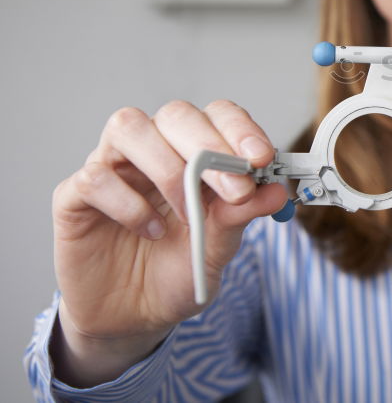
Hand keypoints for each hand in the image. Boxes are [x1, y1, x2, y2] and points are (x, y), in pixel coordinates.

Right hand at [51, 100, 287, 383]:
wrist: (134, 318)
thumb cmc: (179, 272)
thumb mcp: (219, 247)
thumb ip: (241, 215)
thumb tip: (276, 191)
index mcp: (194, 152)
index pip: (216, 115)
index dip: (239, 129)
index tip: (261, 157)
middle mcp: (153, 150)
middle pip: (175, 114)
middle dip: (209, 145)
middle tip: (235, 188)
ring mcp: (112, 168)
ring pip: (129, 127)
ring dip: (167, 167)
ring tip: (188, 212)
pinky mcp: (75, 197)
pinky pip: (94, 177)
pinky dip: (127, 203)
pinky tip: (150, 231)